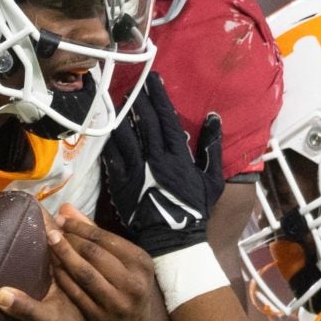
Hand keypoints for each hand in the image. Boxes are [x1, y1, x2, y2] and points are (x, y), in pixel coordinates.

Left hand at [49, 202, 152, 320]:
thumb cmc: (124, 289)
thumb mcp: (122, 262)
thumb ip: (95, 235)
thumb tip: (67, 208)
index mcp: (141, 263)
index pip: (106, 238)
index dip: (81, 227)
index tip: (62, 218)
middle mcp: (133, 282)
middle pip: (94, 253)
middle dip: (70, 239)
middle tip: (51, 229)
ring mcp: (117, 302)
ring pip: (84, 273)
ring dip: (63, 255)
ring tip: (48, 242)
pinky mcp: (101, 318)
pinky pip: (76, 293)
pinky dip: (62, 278)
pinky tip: (51, 267)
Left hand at [97, 78, 224, 257]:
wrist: (173, 240)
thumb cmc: (194, 210)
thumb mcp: (212, 180)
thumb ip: (212, 147)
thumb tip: (214, 118)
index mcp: (177, 156)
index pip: (167, 118)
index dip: (159, 97)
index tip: (154, 80)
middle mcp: (155, 159)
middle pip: (145, 122)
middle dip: (139, 99)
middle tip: (133, 82)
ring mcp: (136, 171)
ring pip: (125, 135)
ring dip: (122, 115)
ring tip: (118, 99)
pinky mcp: (120, 184)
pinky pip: (112, 157)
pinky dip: (109, 140)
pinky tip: (106, 127)